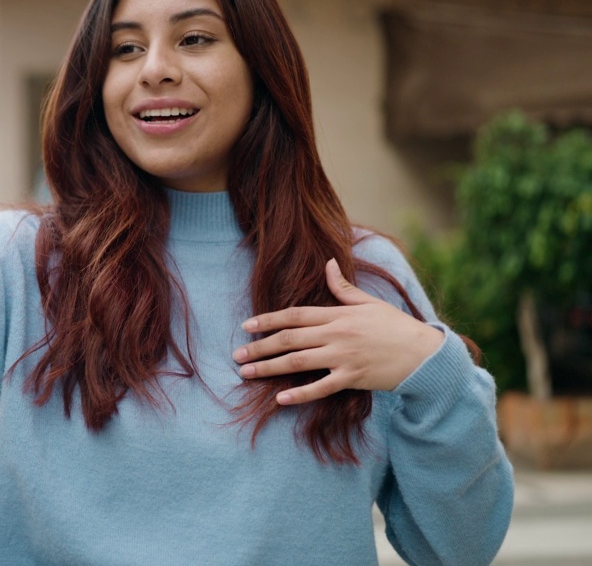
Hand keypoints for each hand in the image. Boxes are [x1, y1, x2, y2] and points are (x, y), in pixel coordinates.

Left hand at [232, 258, 444, 405]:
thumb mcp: (369, 303)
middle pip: (289, 339)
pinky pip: (321, 388)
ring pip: (298, 362)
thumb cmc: (395, 326)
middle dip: (259, 347)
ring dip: (269, 368)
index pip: (294, 315)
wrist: (424, 354)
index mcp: (337, 315)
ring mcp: (343, 357)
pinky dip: (299, 394)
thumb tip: (328, 263)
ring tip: (246, 373)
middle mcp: (336, 335)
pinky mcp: (352, 378)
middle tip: (237, 355)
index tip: (246, 325)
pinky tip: (280, 399)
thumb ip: (343, 287)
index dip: (268, 320)